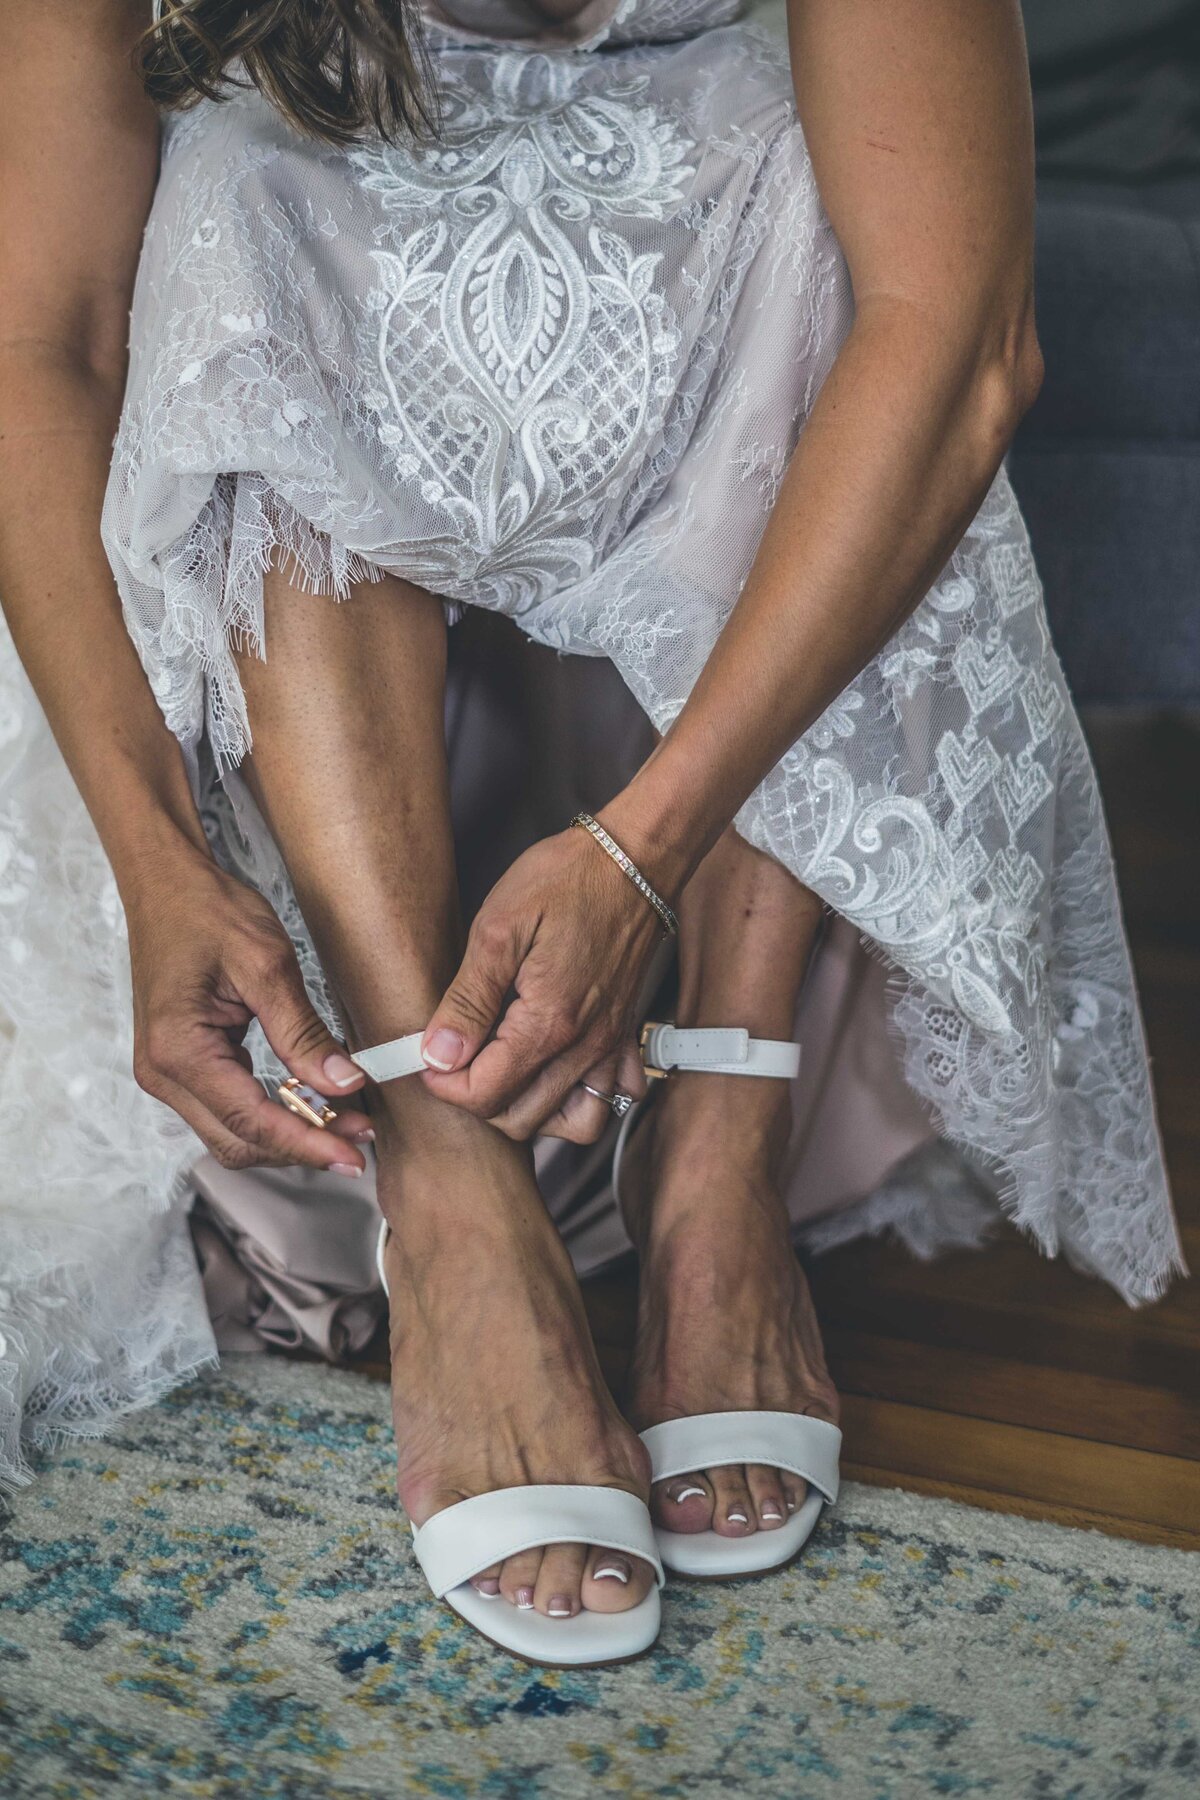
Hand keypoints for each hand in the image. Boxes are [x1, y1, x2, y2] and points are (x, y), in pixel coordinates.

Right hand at [124, 840, 371, 1172]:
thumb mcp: (267, 964)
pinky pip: (228, 1108)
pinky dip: (272, 1113)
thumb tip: (344, 1084)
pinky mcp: (181, 1065)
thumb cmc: (208, 911)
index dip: (308, 1145)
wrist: (166, 884)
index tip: (354, 1157)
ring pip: (232, 1133)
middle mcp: (163, 1073)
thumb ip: (304, 1032)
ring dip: (289, 1135)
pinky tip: (312, 1101)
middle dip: (302, 1147)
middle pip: (239, 1142)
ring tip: (346, 1123)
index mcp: (179, 1051)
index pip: (251, 1121)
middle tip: (361, 1141)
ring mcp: (167, 1073)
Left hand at [419, 823, 666, 1141]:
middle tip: (455, 1063)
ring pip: (570, 1124)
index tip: (428, 1059)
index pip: (485, 1094)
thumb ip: (468, 1000)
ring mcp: (610, 1044)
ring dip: (528, 1113)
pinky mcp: (624, 1034)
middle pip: (521, 1119)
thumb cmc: (567, 881)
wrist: (633, 859)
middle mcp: (585, 1045)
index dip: (444, 1086)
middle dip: (477, 1102)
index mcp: (548, 1022)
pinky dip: (581, 1101)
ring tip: (500, 1076)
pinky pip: (610, 1096)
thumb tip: (437, 1054)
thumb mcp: (498, 929)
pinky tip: (553, 1074)